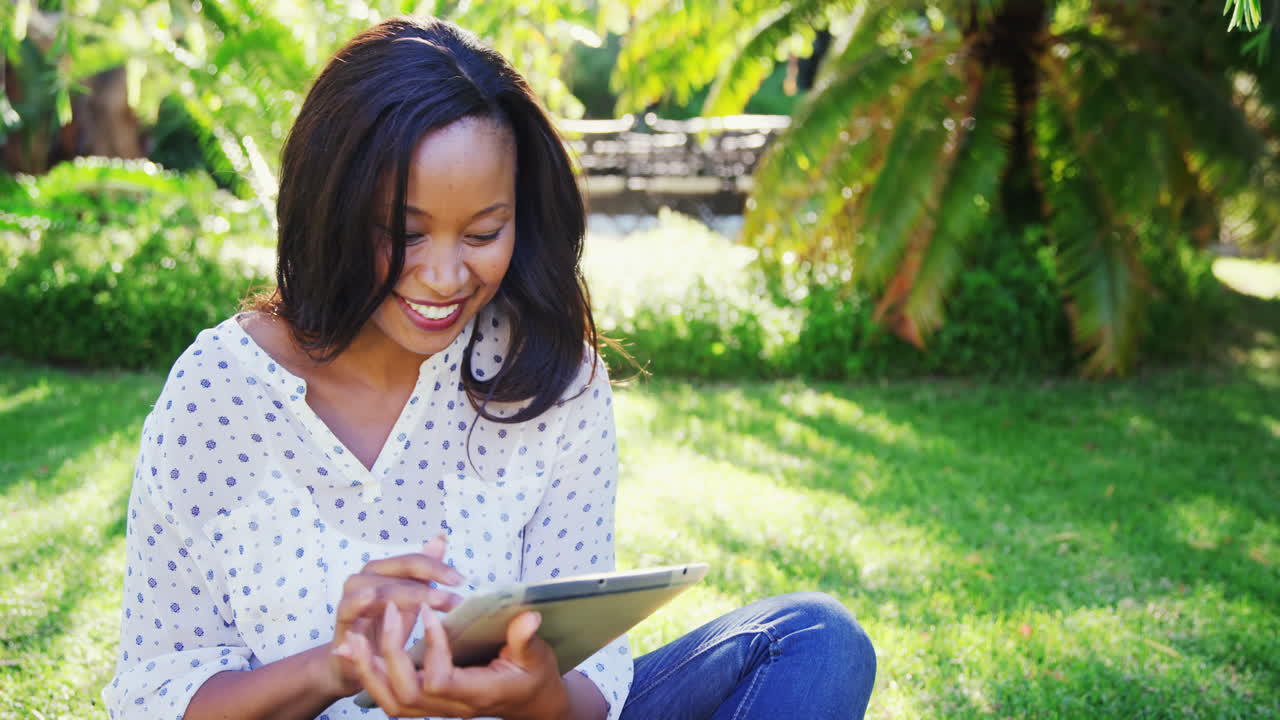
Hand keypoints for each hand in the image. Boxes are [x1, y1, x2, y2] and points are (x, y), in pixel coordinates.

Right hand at [319, 535, 464, 697]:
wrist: (357, 664)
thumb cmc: (386, 629)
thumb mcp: (411, 602)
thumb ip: (425, 571)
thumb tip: (440, 536)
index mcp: (383, 571)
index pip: (413, 561)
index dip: (437, 567)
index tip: (461, 581)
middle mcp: (366, 578)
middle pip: (398, 570)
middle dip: (430, 583)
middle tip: (454, 599)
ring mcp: (351, 596)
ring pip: (380, 588)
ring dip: (408, 596)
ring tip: (433, 604)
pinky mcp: (341, 619)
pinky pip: (349, 606)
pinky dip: (360, 601)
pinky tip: (372, 598)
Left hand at [334, 602, 569, 719]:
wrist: (531, 702)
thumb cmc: (534, 677)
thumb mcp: (537, 656)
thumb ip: (527, 639)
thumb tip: (529, 616)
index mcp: (479, 693)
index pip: (440, 680)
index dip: (431, 647)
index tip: (429, 610)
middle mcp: (454, 706)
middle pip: (407, 695)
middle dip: (390, 654)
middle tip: (388, 612)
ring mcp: (439, 708)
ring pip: (392, 703)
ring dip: (370, 671)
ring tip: (353, 639)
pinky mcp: (430, 701)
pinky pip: (392, 698)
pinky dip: (370, 676)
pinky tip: (355, 652)